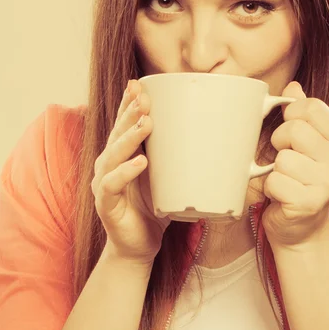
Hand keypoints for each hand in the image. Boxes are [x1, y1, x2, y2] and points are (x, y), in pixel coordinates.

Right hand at [92, 79, 170, 265]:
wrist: (139, 246)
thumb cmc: (155, 208)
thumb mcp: (170, 177)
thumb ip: (184, 158)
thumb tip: (224, 142)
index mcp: (123, 154)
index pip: (123, 123)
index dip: (128, 103)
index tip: (139, 84)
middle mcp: (109, 164)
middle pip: (117, 132)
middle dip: (130, 112)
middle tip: (144, 97)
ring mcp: (104, 183)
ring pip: (112, 154)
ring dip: (129, 137)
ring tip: (147, 123)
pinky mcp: (106, 204)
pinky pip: (112, 184)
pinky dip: (126, 172)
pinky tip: (141, 163)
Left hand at [261, 81, 328, 249]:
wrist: (300, 230)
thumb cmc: (297, 182)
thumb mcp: (302, 146)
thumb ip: (299, 115)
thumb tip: (293, 85)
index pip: (312, 107)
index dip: (290, 112)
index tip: (287, 127)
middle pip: (294, 129)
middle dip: (278, 142)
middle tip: (282, 158)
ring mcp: (326, 184)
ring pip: (282, 158)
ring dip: (274, 170)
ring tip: (283, 180)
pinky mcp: (309, 204)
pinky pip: (275, 181)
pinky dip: (270, 189)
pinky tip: (280, 196)